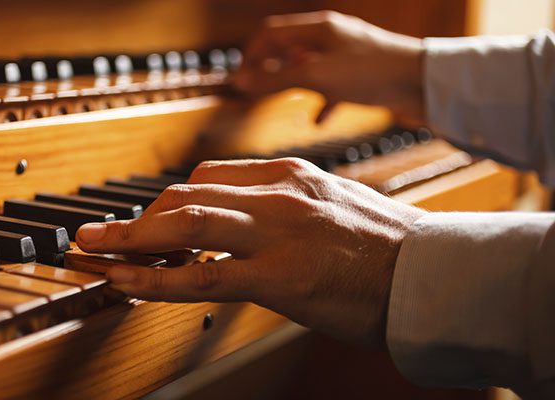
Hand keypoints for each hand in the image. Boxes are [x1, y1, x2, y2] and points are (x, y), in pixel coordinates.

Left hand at [76, 158, 425, 346]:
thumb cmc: (384, 247)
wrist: (431, 276)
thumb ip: (283, 205)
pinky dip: (156, 279)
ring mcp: (276, 233)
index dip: (166, 202)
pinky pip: (202, 275)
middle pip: (185, 194)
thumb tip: (240, 221)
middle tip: (99, 235)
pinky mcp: (279, 277)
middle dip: (135, 217)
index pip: (208, 177)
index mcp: (288, 176)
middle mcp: (277, 195)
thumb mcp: (330, 205)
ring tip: (92, 253)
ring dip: (129, 239)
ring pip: (184, 223)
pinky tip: (128, 284)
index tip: (145, 221)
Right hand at [234, 11, 424, 122]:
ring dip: (292, 84)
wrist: (426, 84)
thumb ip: (276, 80)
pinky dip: (320, 102)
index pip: (271, 34)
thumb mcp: (316, 76)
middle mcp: (331, 38)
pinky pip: (332, 87)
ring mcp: (347, 57)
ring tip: (282, 101)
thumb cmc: (373, 73)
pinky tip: (317, 119)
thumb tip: (240, 83)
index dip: (250, 55)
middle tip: (255, 92)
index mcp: (318, 29)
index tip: (240, 82)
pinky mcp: (362, 77)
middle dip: (269, 69)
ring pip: (308, 68)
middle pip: (288, 49)